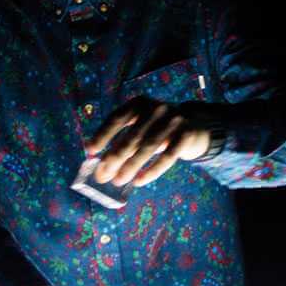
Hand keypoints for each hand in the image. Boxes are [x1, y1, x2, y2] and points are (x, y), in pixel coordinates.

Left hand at [83, 95, 211, 186]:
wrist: (195, 125)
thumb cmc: (157, 129)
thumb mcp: (140, 126)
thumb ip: (121, 140)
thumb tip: (100, 166)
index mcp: (139, 104)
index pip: (117, 118)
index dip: (103, 134)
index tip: (91, 151)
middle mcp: (156, 109)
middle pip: (132, 136)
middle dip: (114, 158)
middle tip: (103, 176)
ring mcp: (173, 121)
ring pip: (148, 147)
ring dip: (131, 166)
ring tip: (118, 181)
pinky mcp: (186, 136)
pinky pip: (167, 156)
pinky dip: (152, 170)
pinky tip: (139, 181)